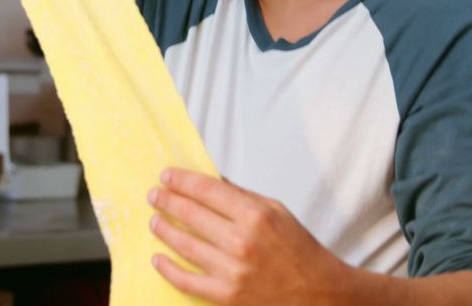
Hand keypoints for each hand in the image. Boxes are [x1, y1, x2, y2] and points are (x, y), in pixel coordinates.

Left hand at [148, 168, 350, 304]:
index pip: (207, 190)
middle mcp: (241, 242)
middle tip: (154, 195)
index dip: (182, 181)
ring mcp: (231, 271)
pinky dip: (168, 269)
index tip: (167, 176)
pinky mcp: (226, 296)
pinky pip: (187, 281)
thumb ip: (242, 196)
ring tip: (154, 220)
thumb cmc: (298, 248)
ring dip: (164, 229)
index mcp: (256, 215)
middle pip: (191, 214)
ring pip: (184, 245)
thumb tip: (210, 181)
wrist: (317, 292)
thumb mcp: (276, 211)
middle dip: (167, 201)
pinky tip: (158, 258)